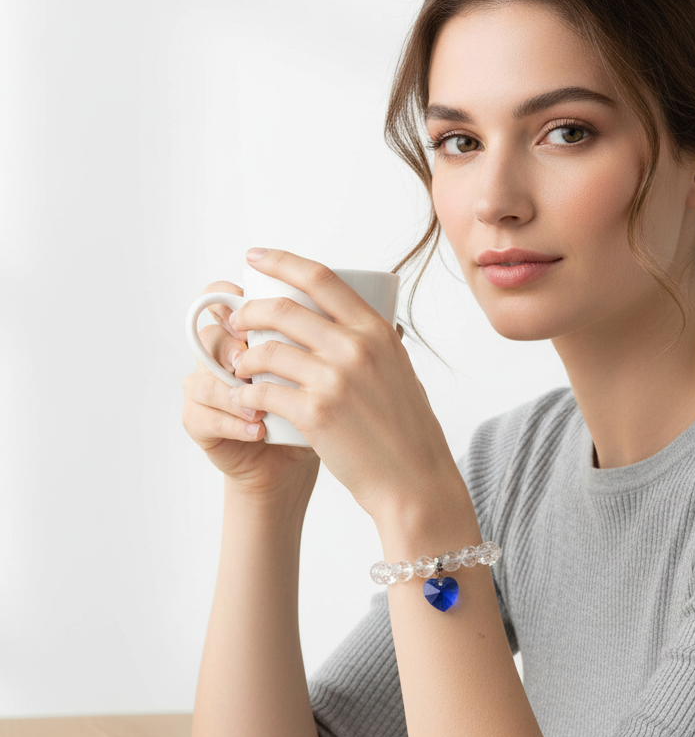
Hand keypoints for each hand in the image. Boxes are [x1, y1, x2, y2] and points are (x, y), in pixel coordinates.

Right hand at [181, 279, 320, 495]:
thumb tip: (377, 308)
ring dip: (234, 390)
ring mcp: (206, 386)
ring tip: (261, 408)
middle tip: (253, 361)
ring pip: (205, 376)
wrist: (298, 460)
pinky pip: (205, 415)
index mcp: (246, 331)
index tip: (265, 303)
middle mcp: (220, 354)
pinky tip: (258, 430)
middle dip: (233, 345)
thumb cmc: (321, 409)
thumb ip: (333, 336)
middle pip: (210, 334)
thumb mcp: (329, 369)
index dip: (231, 294)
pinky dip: (234, 423)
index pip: (222, 297)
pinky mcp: (198, 421)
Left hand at [225, 249, 462, 525]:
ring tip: (240, 366)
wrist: (415, 480)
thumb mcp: (400, 371)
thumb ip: (374, 343)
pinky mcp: (315, 414)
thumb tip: (347, 321)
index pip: (321, 278)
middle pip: (283, 309)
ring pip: (266, 351)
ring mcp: (334, 380)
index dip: (281, 261)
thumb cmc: (408, 431)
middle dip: (248, 311)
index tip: (255, 256)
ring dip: (243, 357)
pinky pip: (264, 392)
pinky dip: (247, 394)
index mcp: (377, 331)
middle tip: (236, 321)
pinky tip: (245, 399)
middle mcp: (355, 347)